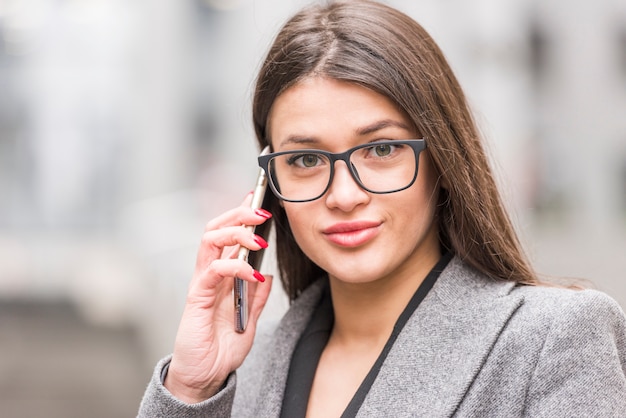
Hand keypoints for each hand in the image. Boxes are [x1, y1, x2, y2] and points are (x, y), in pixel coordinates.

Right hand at [164, 195, 272, 403]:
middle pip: (217, 228)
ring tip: (259, 238)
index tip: (258, 199)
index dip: (240, 214)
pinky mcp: (197, 297)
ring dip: (236, 232)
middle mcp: (209, 274)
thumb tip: (267, 273)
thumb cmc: (221, 349)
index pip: (227, 235)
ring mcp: (202, 283)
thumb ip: (257, 297)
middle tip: (262, 212)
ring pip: (211, 240)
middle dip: (239, 213)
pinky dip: (235, 266)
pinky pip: (214, 270)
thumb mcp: (250, 320)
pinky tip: (253, 273)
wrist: (205, 377)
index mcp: (221, 276)